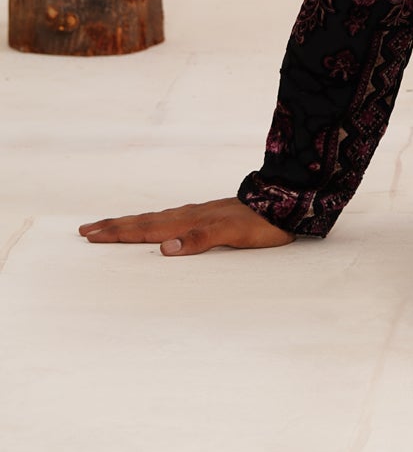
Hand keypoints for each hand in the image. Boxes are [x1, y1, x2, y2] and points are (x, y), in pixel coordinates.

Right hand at [78, 197, 292, 255]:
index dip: (118, 233)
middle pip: (144, 222)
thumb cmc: (261, 224)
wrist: (287, 202)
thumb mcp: (233, 234)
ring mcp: (197, 215)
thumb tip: (165, 249)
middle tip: (85, 230)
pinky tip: (154, 228)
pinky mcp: (207, 217)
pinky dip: (152, 225)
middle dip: (114, 227)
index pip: (146, 229)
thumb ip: (200, 240)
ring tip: (109, 226)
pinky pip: (169, 221)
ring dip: (129, 224)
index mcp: (189, 221)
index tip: (91, 234)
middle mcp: (188, 216)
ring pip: (154, 220)